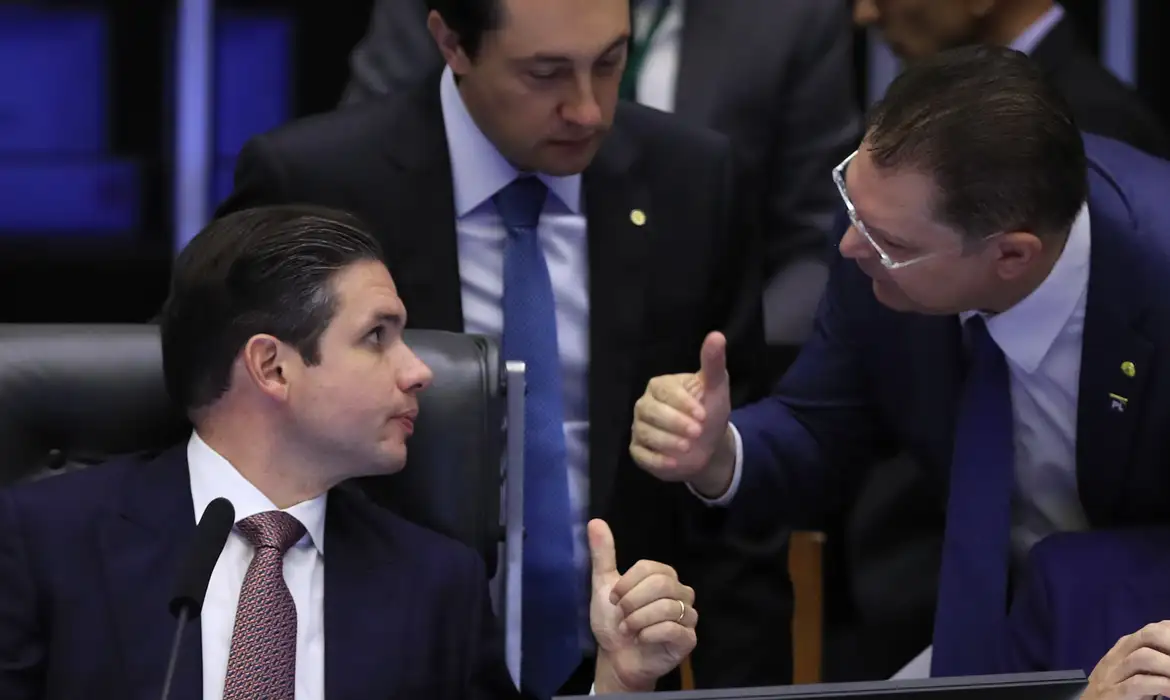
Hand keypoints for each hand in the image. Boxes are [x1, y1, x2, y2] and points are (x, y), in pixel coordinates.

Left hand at [587, 519, 696, 693]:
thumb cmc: (614, 621)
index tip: (613, 599)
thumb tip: (595, 521)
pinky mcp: (688, 639)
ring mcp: (688, 616)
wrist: (616, 658)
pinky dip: (649, 634)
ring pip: (667, 608)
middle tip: (621, 616)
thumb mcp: (604, 585)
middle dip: (632, 603)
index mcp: (664, 576)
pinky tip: (641, 639)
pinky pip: (673, 629)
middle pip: (660, 585)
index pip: (650, 568)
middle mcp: (681, 592)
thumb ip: (603, 554)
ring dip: (638, 620)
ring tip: (628, 629)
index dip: (627, 584)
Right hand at [629, 332, 733, 495]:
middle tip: (697, 432)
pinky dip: (656, 460)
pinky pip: (640, 454)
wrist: (708, 447)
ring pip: (644, 432)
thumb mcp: (716, 388)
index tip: (702, 414)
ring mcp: (640, 428)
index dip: (683, 403)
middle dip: (674, 422)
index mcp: (661, 386)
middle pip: (650, 411)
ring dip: (666, 441)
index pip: (665, 391)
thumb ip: (713, 364)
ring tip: (688, 447)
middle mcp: (646, 405)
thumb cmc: (709, 412)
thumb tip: (717, 335)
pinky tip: (673, 463)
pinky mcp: (639, 451)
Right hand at [1082, 621, 1169, 699]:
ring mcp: (1112, 674)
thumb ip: (1152, 663)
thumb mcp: (1137, 674)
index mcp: (1125, 648)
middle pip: (1148, 635)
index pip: (1153, 629)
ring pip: (1143, 658)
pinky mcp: (1112, 694)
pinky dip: (1161, 685)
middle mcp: (1118, 656)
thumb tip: (1168, 655)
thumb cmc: (1117, 694)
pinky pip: (1138, 684)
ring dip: (1169, 665)